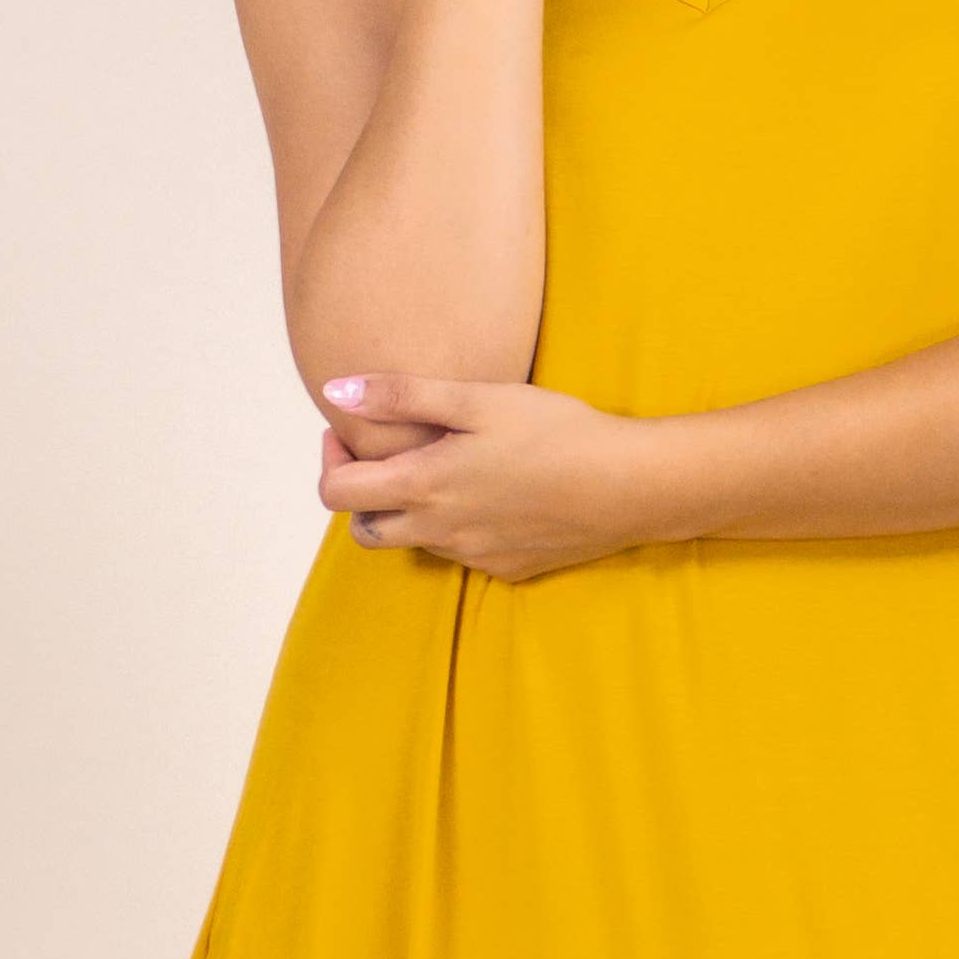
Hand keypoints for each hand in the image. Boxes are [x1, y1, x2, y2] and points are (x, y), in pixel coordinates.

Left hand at [317, 370, 673, 581]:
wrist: (628, 486)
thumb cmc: (557, 432)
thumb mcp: (478, 400)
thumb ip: (402, 396)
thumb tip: (335, 389)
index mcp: (423, 487)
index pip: (336, 493)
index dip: (330, 460)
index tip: (349, 432)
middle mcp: (440, 532)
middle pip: (365, 531)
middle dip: (363, 495)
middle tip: (389, 456)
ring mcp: (473, 557)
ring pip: (414, 542)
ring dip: (410, 511)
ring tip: (445, 468)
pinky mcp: (507, 568)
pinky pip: (461, 553)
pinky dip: (456, 526)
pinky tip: (491, 493)